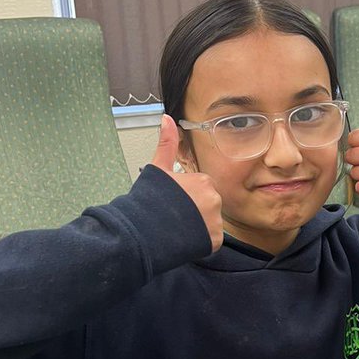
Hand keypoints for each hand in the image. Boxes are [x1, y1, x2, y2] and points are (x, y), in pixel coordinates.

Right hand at [151, 116, 223, 251]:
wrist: (143, 231)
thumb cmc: (148, 201)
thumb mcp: (157, 169)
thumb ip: (167, 144)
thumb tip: (167, 117)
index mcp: (204, 181)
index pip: (200, 190)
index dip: (186, 198)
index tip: (173, 203)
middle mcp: (214, 200)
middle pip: (207, 205)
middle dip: (194, 211)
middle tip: (175, 217)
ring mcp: (216, 221)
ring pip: (210, 222)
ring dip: (198, 226)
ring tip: (178, 229)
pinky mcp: (214, 240)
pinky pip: (211, 239)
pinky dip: (201, 240)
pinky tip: (185, 239)